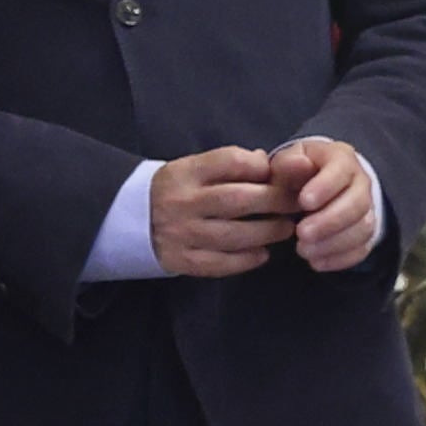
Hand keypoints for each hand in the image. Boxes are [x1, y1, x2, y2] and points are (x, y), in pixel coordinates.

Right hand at [148, 144, 294, 278]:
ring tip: (285, 229)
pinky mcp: (181, 259)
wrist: (129, 218)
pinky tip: (263, 253)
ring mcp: (181, 233)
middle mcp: (182, 202)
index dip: (262, 167)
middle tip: (296, 204)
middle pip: (239, 199)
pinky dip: (247, 259)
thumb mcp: (197, 167)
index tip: (279, 174)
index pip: (231, 162)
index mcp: (186, 172)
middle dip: (276, 201)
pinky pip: (221, 263)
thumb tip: (277, 165)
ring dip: (268, 232)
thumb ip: (234, 164)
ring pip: (234, 235)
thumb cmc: (179, 189)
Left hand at [279, 134, 384, 272]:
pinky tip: (316, 263)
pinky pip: (363, 248)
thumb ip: (288, 164)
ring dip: (334, 243)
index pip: (341, 171)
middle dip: (330, 221)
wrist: (310, 185)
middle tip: (301, 234)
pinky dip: (341, 259)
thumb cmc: (295, 172)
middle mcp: (361, 183)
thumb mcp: (286, 162)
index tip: (304, 202)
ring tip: (303, 250)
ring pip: (363, 228)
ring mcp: (367, 209)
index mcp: (341, 159)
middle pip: (358, 203)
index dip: (325, 187)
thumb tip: (299, 163)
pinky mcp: (365, 233)